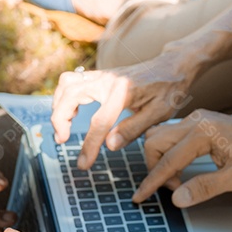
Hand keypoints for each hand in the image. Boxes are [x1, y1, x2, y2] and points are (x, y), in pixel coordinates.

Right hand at [51, 52, 197, 168]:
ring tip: (63, 127)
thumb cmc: (169, 91)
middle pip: (71, 95)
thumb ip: (133, 129)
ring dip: (59, 105)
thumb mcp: (159, 114)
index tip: (83, 164)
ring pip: (66, 84)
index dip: (89, 145)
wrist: (172, 67)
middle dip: (60, 119)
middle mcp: (108, 79)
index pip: (99, 121)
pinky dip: (64, 96)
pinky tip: (72, 112)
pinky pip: (71, 81)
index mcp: (124, 91)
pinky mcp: (99, 74)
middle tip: (62, 140)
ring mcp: (101, 74)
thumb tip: (109, 146)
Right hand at [134, 111, 231, 206]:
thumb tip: (177, 198)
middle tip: (174, 188)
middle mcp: (196, 121)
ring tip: (177, 179)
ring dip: (160, 159)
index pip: (168, 160)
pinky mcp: (198, 122)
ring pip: (159, 135)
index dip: (152, 182)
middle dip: (155, 168)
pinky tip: (180, 167)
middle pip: (154, 141)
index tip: (140, 198)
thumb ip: (206, 187)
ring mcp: (196, 119)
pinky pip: (170, 135)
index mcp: (203, 132)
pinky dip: (168, 152)